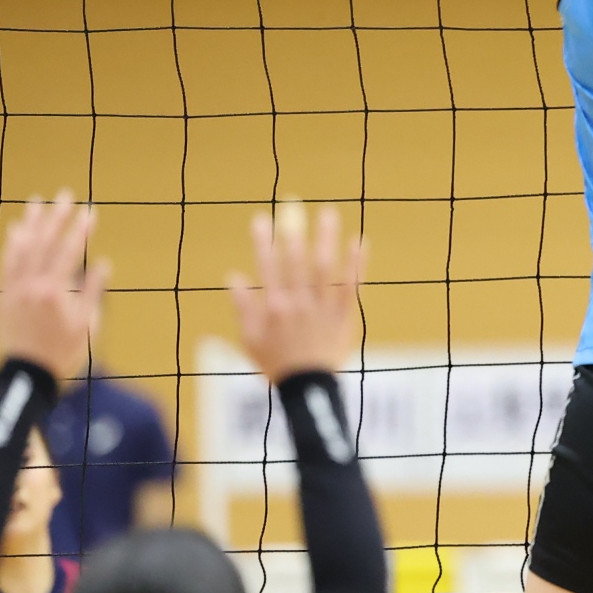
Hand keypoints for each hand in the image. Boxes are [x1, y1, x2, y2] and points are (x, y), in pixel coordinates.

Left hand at [0, 192, 105, 382]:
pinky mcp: (5, 295)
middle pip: (45, 243)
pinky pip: (7, 263)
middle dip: (57, 217)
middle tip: (65, 195)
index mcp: (55, 293)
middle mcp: (32, 286)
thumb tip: (101, 264)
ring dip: (31, 223)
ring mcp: (15, 289)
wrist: (28, 375)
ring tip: (37, 202)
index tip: (90, 211)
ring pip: (23, 248)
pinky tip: (16, 230)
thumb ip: (93, 292)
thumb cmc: (64, 353)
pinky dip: (12, 245)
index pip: (70, 252)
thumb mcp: (87, 325)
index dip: (81, 230)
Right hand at [229, 203, 366, 381]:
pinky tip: (359, 240)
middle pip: (295, 262)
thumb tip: (233, 276)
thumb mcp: (249, 339)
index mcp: (272, 307)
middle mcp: (297, 304)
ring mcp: (322, 308)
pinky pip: (351, 285)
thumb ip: (242, 307)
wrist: (307, 387)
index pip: (265, 267)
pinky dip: (356, 263)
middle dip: (293, 231)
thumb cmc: (275, 362)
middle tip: (293, 205)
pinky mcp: (343, 315)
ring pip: (324, 267)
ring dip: (326, 238)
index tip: (260, 218)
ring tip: (328, 213)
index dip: (262, 241)